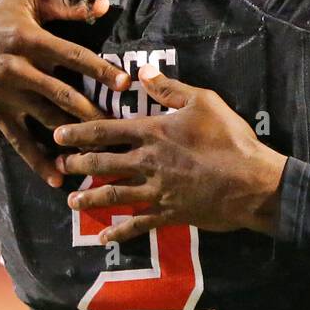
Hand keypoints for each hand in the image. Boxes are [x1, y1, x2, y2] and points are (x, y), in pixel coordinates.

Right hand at [0, 0, 130, 186]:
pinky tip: (58, 179)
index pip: (72, 56)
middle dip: (93, 113)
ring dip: (74, 139)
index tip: (124, 84)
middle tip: (121, 129)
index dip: (99, 70)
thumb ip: (68, 5)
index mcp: (30, 39)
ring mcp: (6, 94)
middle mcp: (18, 69)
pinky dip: (38, 162)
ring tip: (102, 155)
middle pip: (62, 95)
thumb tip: (105, 5)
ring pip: (46, 121)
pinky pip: (20, 141)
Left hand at [54, 65, 287, 242]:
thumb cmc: (230, 139)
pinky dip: (120, 231)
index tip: (58, 135)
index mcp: (153, 133)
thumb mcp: (204, 102)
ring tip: (72, 201)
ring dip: (90, 199)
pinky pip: (139, 224)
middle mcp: (148, 162)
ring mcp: (157, 190)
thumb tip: (143, 72)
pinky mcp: (169, 213)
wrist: (251, 182)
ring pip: (113, 195)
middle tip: (60, 166)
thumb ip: (170, 88)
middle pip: (102, 164)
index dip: (79, 132)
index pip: (106, 131)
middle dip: (77, 164)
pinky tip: (105, 237)